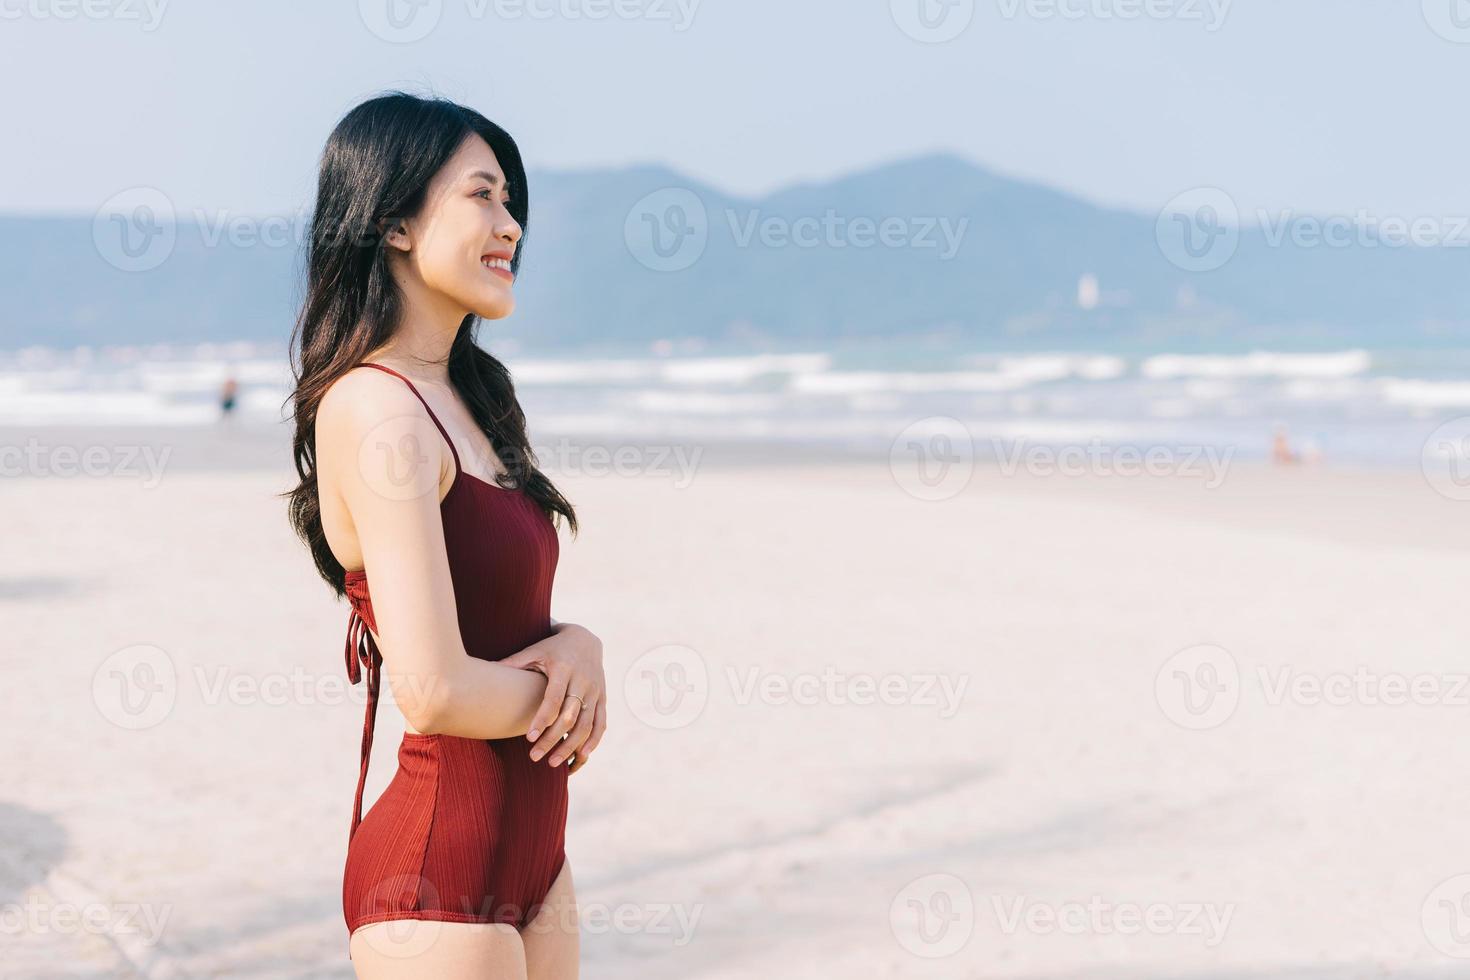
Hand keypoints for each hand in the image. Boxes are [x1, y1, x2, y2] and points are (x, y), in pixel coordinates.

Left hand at [499, 623, 606, 772]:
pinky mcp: (603, 698)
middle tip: (535, 757)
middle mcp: (583, 680)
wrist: (585, 639)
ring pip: (586, 724)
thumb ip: (513, 663)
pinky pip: (600, 723)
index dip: (542, 719)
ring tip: (554, 763)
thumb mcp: (534, 651)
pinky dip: (593, 741)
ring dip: (571, 746)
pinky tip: (581, 757)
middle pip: (569, 716)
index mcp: (564, 668)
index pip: (554, 698)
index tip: (529, 739)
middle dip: (553, 739)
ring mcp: (595, 690)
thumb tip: (484, 672)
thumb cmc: (552, 648)